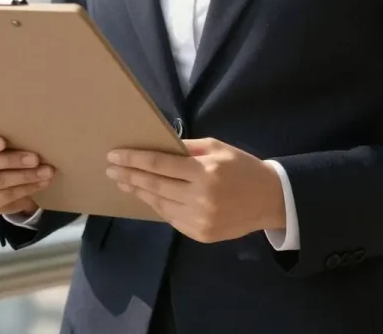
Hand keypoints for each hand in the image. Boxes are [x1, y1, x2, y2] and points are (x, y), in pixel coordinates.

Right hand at [0, 128, 53, 214]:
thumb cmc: (2, 148)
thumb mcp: (0, 138)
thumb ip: (8, 134)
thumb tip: (35, 133)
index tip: (2, 143)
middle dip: (12, 161)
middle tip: (36, 159)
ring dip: (24, 177)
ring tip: (45, 172)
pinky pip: (3, 198)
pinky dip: (25, 190)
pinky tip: (40, 184)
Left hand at [106, 138, 285, 242]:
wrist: (271, 200)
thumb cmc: (242, 168)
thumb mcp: (218, 148)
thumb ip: (188, 148)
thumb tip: (158, 147)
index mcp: (204, 173)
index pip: (159, 165)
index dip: (134, 160)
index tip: (114, 155)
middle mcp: (200, 198)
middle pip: (154, 186)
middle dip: (129, 176)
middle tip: (110, 170)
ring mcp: (199, 220)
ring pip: (159, 204)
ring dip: (139, 192)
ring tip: (123, 183)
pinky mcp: (200, 234)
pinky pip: (171, 218)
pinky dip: (157, 206)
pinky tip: (146, 196)